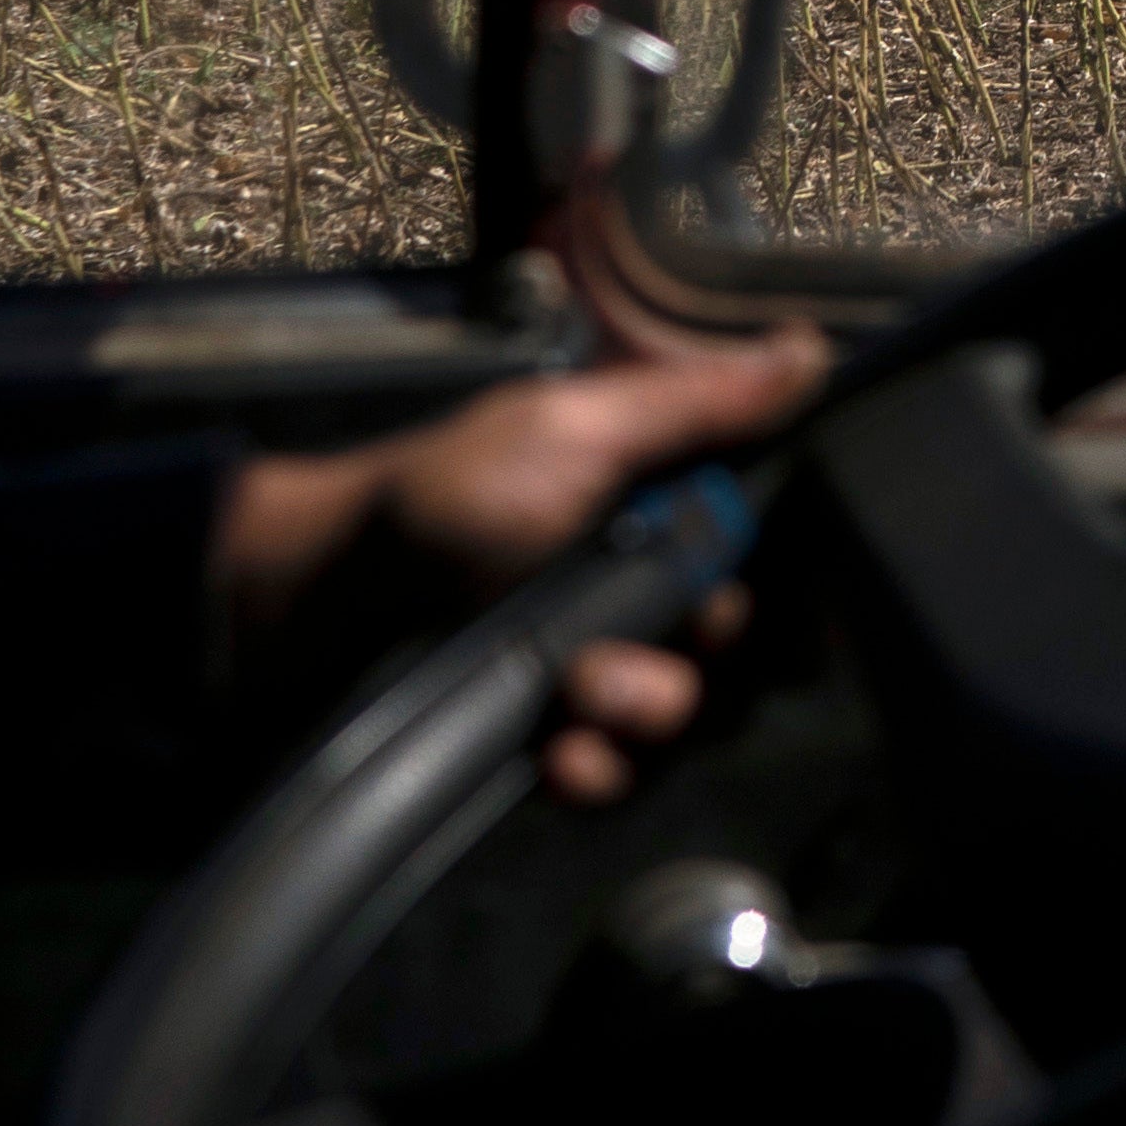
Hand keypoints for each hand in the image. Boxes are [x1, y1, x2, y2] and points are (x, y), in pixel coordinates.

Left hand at [221, 326, 829, 801]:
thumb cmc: (442, 500)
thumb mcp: (571, 430)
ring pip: (696, 715)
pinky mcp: (562, 740)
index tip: (738, 582)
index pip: (773, 542)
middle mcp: (648, 582)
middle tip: (626, 639)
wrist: (317, 613)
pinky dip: (601, 772)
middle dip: (699, 648)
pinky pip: (629, 777)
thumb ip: (694, 402)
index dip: (779, 573)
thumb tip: (808, 348)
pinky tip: (558, 754)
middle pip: (748, 640)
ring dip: (644, 712)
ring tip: (574, 698)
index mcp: (662, 499)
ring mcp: (607, 666)